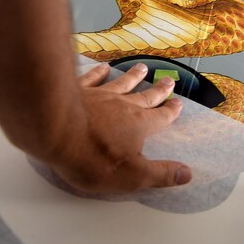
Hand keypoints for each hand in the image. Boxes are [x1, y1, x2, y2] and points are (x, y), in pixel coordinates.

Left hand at [47, 62, 191, 192]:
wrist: (56, 131)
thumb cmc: (94, 158)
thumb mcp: (133, 176)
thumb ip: (160, 174)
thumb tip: (187, 174)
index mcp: (139, 125)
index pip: (160, 118)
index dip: (170, 112)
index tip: (178, 104)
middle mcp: (123, 106)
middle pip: (145, 96)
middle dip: (158, 90)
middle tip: (169, 81)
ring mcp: (100, 95)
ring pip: (121, 83)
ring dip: (133, 76)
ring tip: (142, 68)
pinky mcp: (78, 91)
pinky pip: (92, 78)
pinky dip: (99, 72)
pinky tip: (103, 68)